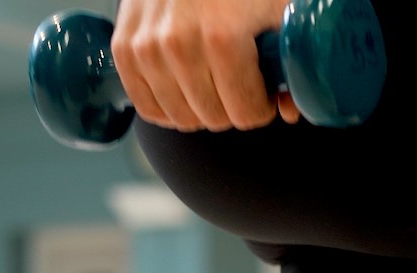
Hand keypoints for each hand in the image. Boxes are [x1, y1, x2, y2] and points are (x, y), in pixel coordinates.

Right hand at [114, 0, 298, 132]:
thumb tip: (288, 108)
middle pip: (214, 118)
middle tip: (238, 79)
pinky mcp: (123, 47)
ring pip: (181, 118)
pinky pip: (146, 106)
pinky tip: (184, 86)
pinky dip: (167, 105)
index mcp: (222, 37)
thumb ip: (292, 60)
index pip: (246, 113)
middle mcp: (178, 44)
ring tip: (212, 77)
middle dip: (233, 106)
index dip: (262, 106)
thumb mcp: (280, 9)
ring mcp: (146, 47)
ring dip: (201, 107)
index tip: (262, 89)